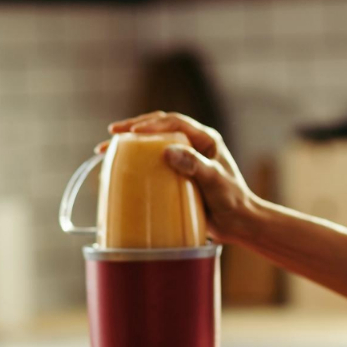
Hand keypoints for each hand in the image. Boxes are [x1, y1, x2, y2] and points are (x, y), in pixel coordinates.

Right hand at [102, 112, 258, 242]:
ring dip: (132, 144)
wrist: (239, 223)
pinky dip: (137, 164)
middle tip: (112, 132)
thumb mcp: (215, 181)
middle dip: (135, 127)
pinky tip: (122, 170)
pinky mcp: (178, 176)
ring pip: (154, 145)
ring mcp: (185, 160)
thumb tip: (167, 152)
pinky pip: (154, 165)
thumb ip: (195, 165)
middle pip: (160, 128)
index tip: (131, 131)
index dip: (151, 124)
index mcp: (205, 140)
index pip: (174, 123)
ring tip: (108, 149)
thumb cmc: (232, 200)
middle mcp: (194, 145)